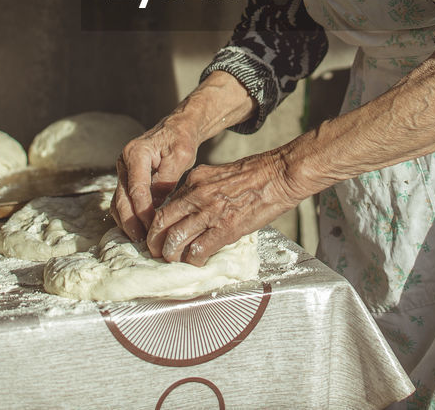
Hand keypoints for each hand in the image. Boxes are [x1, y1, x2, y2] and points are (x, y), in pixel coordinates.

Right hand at [112, 117, 201, 241]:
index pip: (137, 188)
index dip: (143, 210)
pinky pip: (122, 200)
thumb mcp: (181, 156)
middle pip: (122, 198)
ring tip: (140, 238)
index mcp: (136, 153)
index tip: (153, 227)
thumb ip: (167, 179)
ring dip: (127, 221)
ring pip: (118, 201)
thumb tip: (156, 205)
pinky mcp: (125, 178)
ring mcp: (122, 170)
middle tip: (143, 240)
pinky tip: (138, 229)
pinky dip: (127, 215)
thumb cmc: (180, 140)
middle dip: (131, 221)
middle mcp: (124, 161)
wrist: (176, 129)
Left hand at [145, 150, 304, 265]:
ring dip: (170, 254)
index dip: (159, 223)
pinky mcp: (226, 228)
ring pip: (175, 238)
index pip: (166, 204)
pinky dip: (193, 259)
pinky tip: (196, 262)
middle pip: (162, 222)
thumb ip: (202, 189)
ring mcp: (210, 212)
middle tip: (156, 251)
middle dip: (155, 241)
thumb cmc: (256, 173)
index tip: (159, 233)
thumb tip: (193, 210)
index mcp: (194, 180)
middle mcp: (197, 194)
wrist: (280, 174)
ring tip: (173, 260)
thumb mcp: (219, 174)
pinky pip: (199, 249)